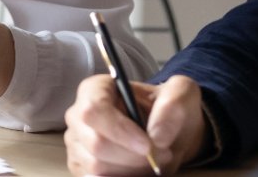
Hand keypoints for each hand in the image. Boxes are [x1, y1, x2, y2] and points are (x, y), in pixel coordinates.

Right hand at [64, 74, 205, 176]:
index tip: (148, 145)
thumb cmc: (169, 108)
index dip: (119, 130)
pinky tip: (138, 169)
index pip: (93, 109)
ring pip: (97, 167)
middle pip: (96, 144)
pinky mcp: (80, 166)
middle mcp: (78, 115)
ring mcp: (76, 143)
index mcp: (96, 89)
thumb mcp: (181, 94)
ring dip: (132, 169)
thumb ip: (173, 104)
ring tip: (153, 160)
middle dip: (133, 156)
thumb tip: (157, 136)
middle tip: (161, 154)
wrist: (167, 133)